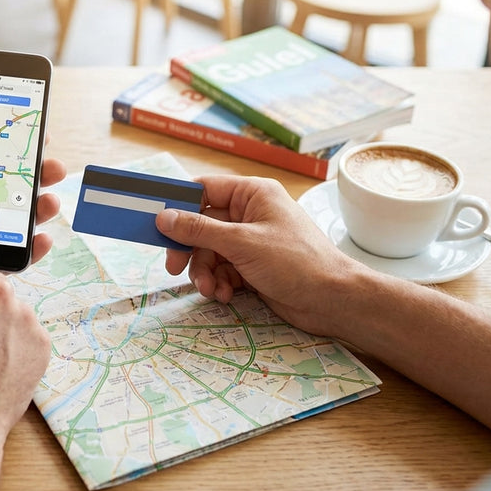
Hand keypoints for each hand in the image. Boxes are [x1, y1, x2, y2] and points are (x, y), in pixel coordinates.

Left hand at [0, 107, 65, 323]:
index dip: (10, 151)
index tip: (35, 135)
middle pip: (6, 192)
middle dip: (34, 178)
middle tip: (53, 166)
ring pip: (12, 225)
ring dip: (37, 211)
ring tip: (51, 199)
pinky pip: (5, 261)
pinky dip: (29, 252)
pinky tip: (44, 238)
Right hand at [155, 175, 367, 335]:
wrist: (333, 301)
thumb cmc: (295, 262)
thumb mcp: (242, 243)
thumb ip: (199, 230)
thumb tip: (163, 216)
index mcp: (252, 194)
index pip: (203, 190)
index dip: (178, 206)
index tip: (157, 225)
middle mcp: (250, 213)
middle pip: (201, 225)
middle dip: (190, 251)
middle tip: (174, 269)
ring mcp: (251, 240)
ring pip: (209, 251)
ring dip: (204, 272)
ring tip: (211, 290)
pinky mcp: (253, 265)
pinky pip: (222, 269)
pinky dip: (219, 282)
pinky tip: (225, 295)